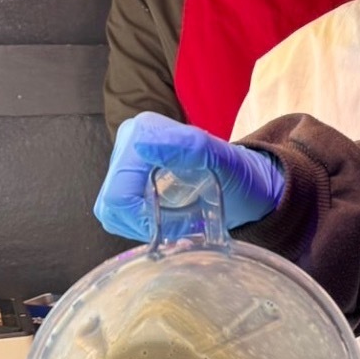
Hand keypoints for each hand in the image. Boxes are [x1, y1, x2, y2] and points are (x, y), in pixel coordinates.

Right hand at [94, 112, 284, 239]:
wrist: (247, 183)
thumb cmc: (239, 175)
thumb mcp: (222, 160)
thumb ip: (188, 148)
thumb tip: (141, 146)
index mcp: (142, 132)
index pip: (118, 194)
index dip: (142, 221)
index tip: (177, 225)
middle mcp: (128, 142)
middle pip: (112, 203)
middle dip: (142, 223)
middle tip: (178, 226)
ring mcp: (125, 160)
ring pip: (111, 210)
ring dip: (141, 225)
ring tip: (174, 222)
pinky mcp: (127, 177)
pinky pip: (118, 212)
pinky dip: (139, 224)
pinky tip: (164, 219)